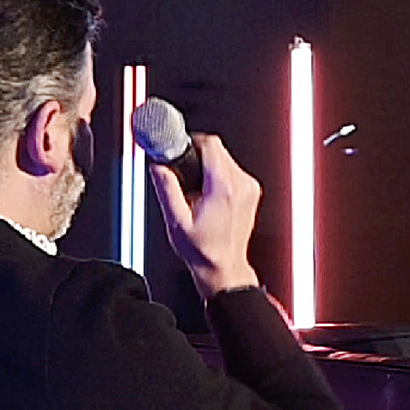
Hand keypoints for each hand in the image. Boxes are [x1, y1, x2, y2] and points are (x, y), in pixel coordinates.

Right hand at [150, 132, 260, 298]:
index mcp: (224, 188)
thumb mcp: (176, 221)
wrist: (224, 268)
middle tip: (182, 173)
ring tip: (195, 190)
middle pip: (218, 150)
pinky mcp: (251, 193)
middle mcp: (242, 185)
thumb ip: (166, 188)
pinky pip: (232, 171)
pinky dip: (218, 176)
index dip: (191, 142)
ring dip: (207, 167)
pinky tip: (207, 195)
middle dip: (197, 156)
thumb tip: (157, 166)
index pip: (210, 144)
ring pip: (225, 159)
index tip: (178, 147)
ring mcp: (249, 189)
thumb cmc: (203, 251)